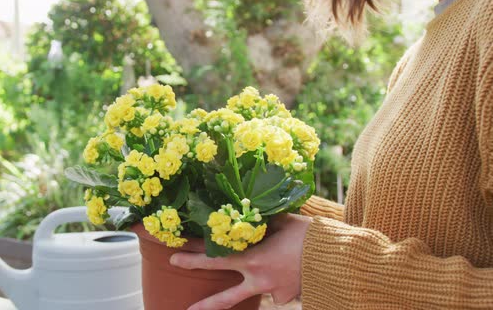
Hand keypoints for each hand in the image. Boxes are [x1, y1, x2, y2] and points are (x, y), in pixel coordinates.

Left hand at [170, 213, 311, 309]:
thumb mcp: (282, 221)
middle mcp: (258, 280)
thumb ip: (261, 222)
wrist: (338, 258)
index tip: (175, 255)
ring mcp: (272, 292)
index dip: (194, 257)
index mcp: (253, 259)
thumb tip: (248, 214)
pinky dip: (274, 284)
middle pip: (225, 296)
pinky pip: (274, 292)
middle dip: (204, 303)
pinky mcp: (286, 297)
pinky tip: (286, 271)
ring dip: (227, 303)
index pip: (216, 259)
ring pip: (246, 299)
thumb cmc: (309, 235)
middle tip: (185, 307)